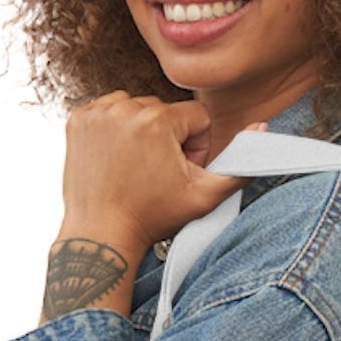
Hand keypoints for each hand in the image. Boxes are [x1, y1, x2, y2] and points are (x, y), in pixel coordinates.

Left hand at [60, 93, 268, 253]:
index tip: (179, 171)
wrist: (102, 233)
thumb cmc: (152, 218)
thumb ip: (240, 165)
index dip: (195, 147)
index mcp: (157, 121)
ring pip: (137, 107)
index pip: (196, 117)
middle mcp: (125, 109)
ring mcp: (97, 113)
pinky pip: (109, 110)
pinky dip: (116, 128)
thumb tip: (262, 129)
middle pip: (166, 110)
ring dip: (142, 130)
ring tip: (137, 165)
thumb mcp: (205, 196)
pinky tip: (117, 157)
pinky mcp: (78, 120)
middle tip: (156, 173)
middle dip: (169, 137)